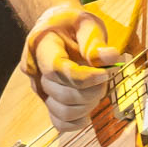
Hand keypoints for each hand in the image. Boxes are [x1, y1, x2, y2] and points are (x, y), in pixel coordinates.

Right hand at [21, 2, 122, 131]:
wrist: (57, 28)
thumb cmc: (72, 25)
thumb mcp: (86, 24)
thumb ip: (95, 42)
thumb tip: (112, 58)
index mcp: (41, 46)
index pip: (57, 70)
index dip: (84, 77)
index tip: (105, 74)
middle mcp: (35, 70)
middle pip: (62, 93)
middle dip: (91, 90)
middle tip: (105, 76)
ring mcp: (40, 88)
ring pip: (62, 111)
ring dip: (87, 105)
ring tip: (97, 88)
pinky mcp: (47, 101)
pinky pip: (59, 122)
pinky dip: (77, 122)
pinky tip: (89, 110)